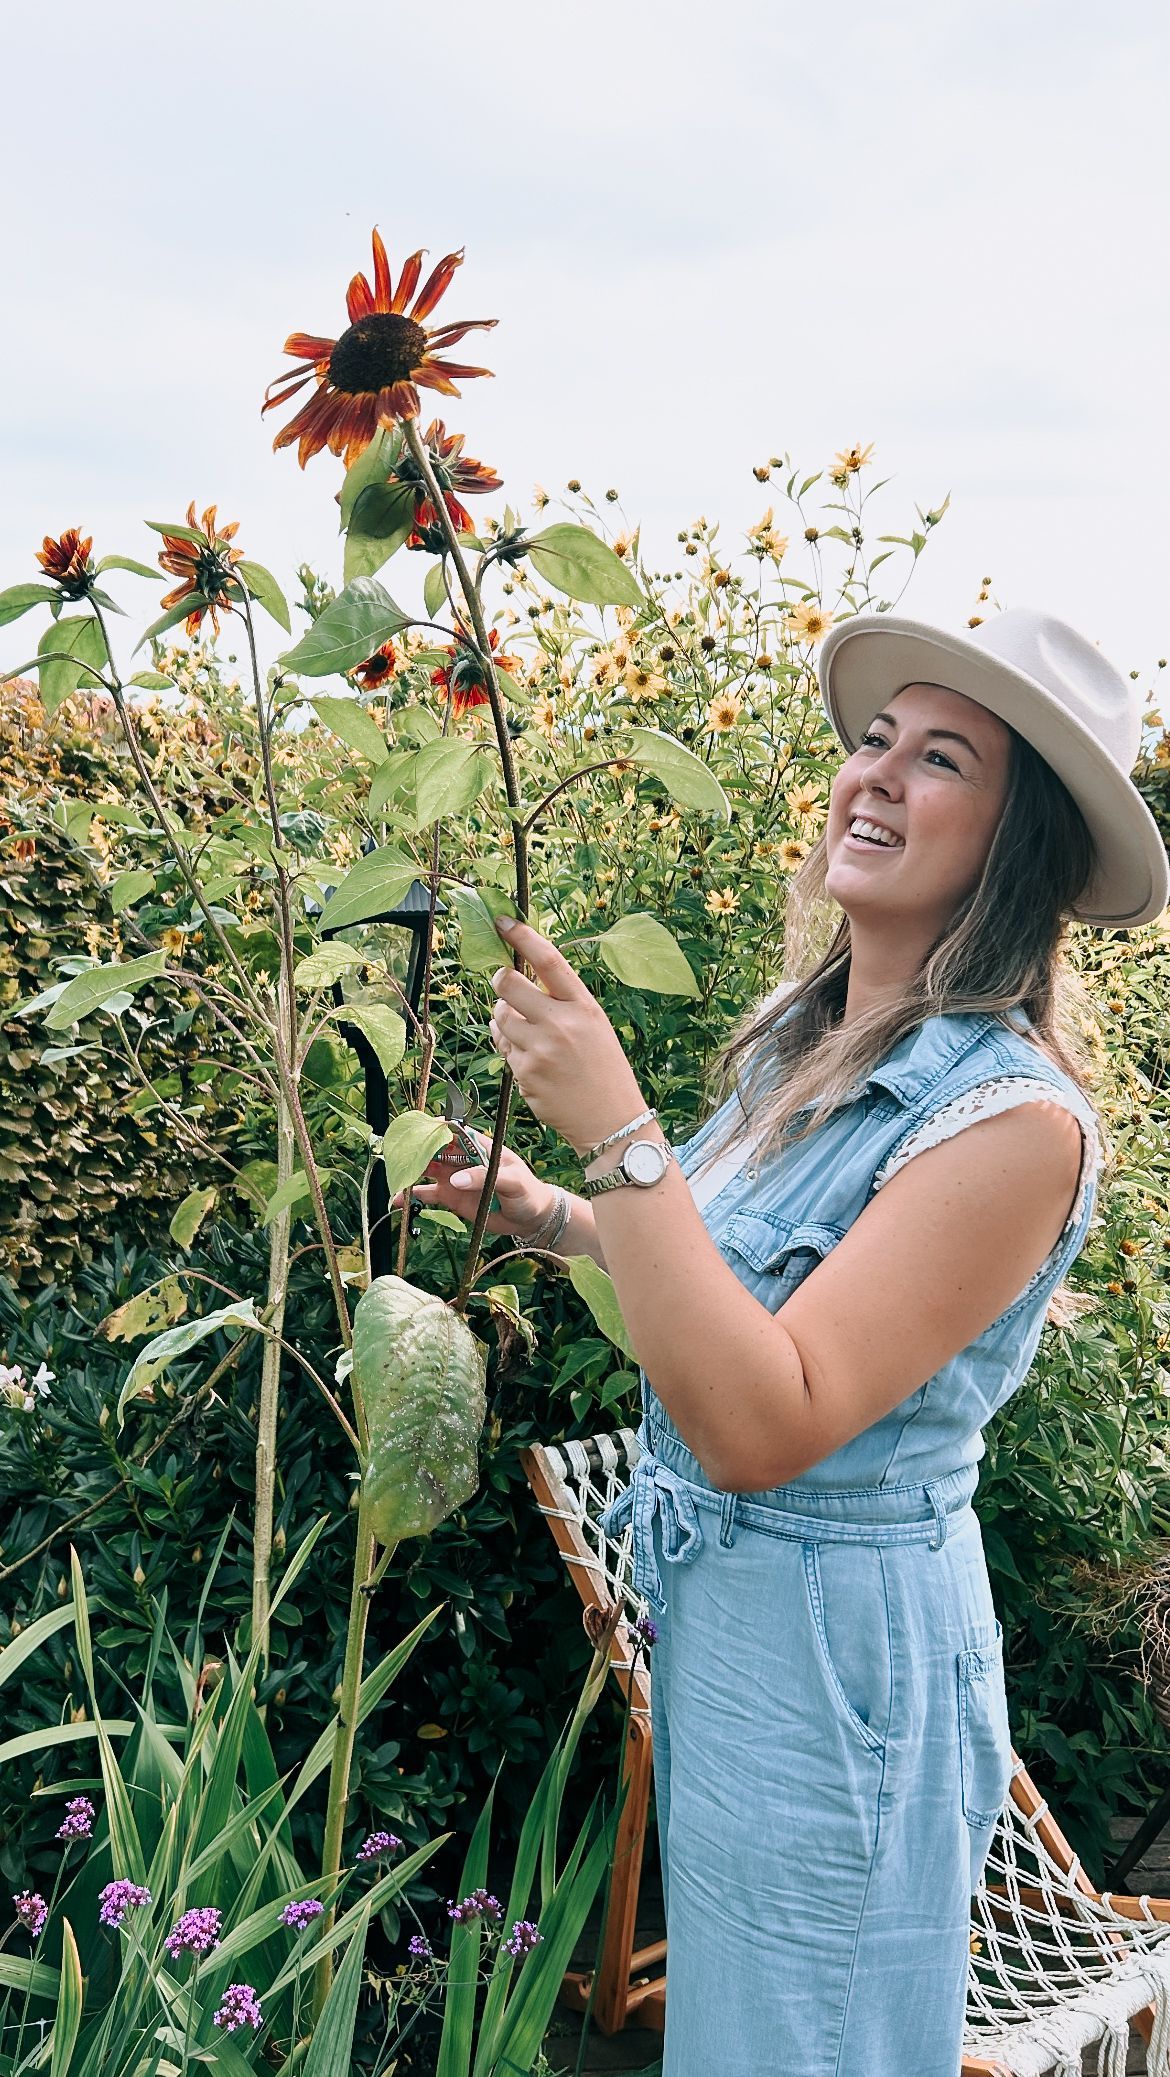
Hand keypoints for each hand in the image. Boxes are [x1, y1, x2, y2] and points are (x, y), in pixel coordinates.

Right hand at [390, 1127, 555, 1238]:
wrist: (530, 1219)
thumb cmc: (527, 1192)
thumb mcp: (511, 1182)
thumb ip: (485, 1178)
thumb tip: (455, 1180)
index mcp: (479, 1146)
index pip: (454, 1130)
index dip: (435, 1127)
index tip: (418, 1129)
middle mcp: (462, 1158)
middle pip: (434, 1148)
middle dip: (415, 1149)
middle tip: (398, 1156)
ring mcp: (454, 1177)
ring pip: (426, 1169)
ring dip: (410, 1171)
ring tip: (394, 1176)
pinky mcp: (450, 1197)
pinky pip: (427, 1194)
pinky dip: (411, 1196)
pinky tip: (397, 1200)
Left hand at [488, 917, 647, 1155]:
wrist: (611, 1121)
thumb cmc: (603, 1067)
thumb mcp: (594, 1025)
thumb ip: (562, 1000)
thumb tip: (519, 975)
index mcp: (583, 1006)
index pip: (547, 960)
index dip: (522, 936)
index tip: (502, 921)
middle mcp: (560, 1024)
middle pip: (507, 984)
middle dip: (501, 981)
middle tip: (505, 986)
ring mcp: (540, 1050)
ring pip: (499, 1017)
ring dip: (504, 1018)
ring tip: (527, 1032)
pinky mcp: (524, 1074)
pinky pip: (502, 1048)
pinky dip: (510, 1048)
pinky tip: (532, 1059)